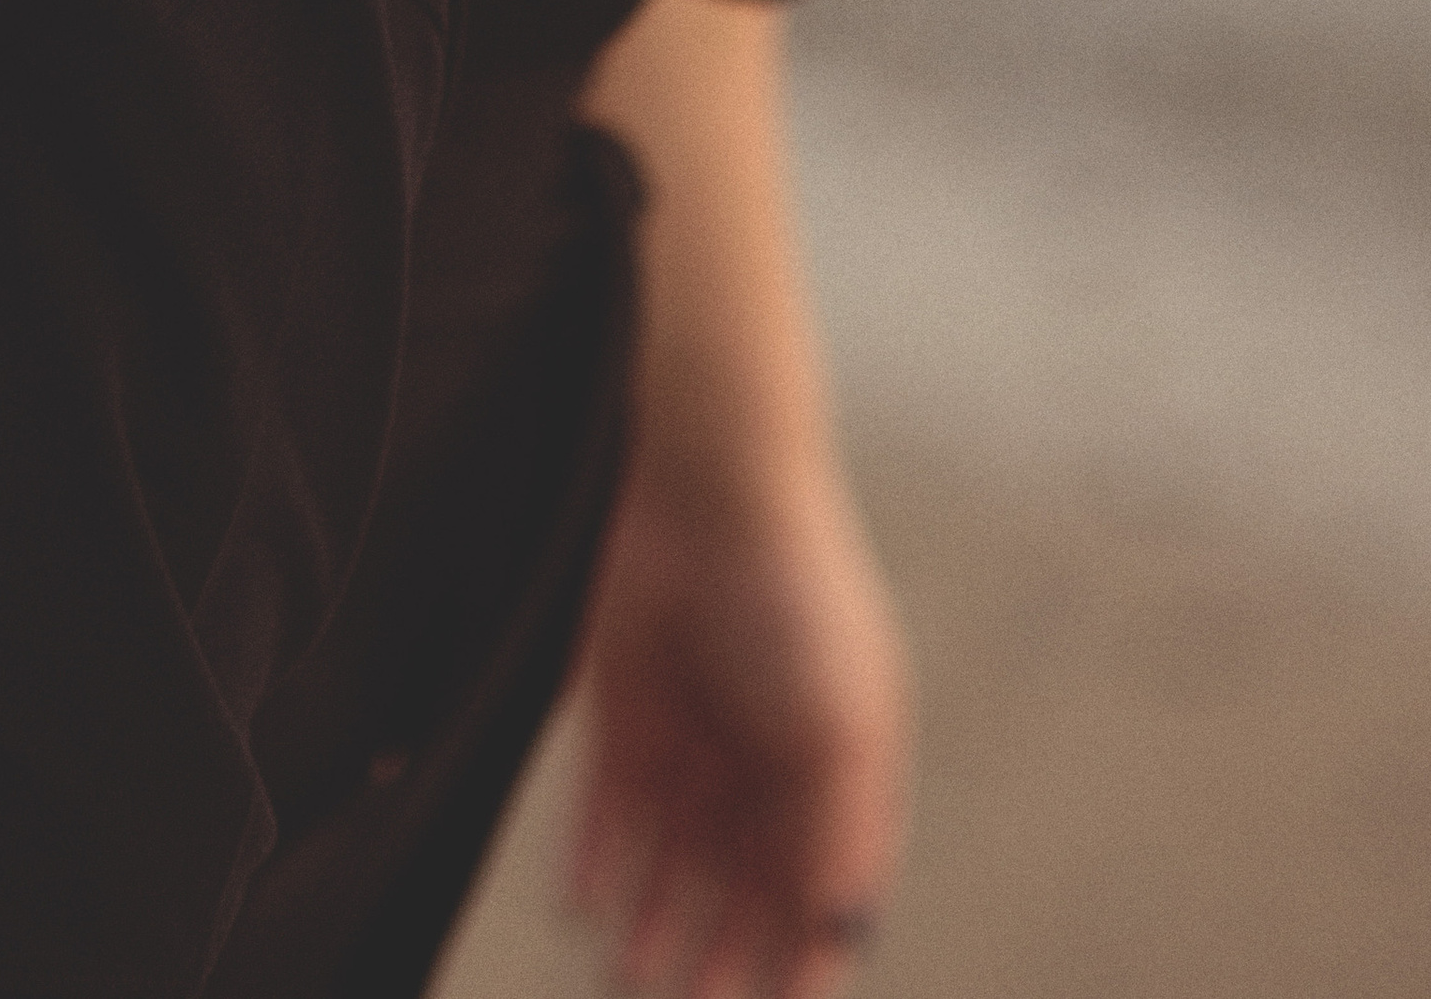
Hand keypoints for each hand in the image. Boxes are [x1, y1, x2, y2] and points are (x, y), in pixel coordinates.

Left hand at [572, 434, 910, 998]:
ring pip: (671, 857)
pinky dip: (598, 857)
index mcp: (835, 765)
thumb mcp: (847, 716)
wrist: (705, 481)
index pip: (818, 885)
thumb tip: (840, 918)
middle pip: (740, 883)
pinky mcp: (626, 706)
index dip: (801, 951)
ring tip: (629, 980)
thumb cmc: (797, 589)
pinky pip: (610, 803)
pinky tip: (583, 905)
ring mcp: (693, 734)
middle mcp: (764, 758)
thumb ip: (844, 824)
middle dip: (719, 954)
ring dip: (654, 920)